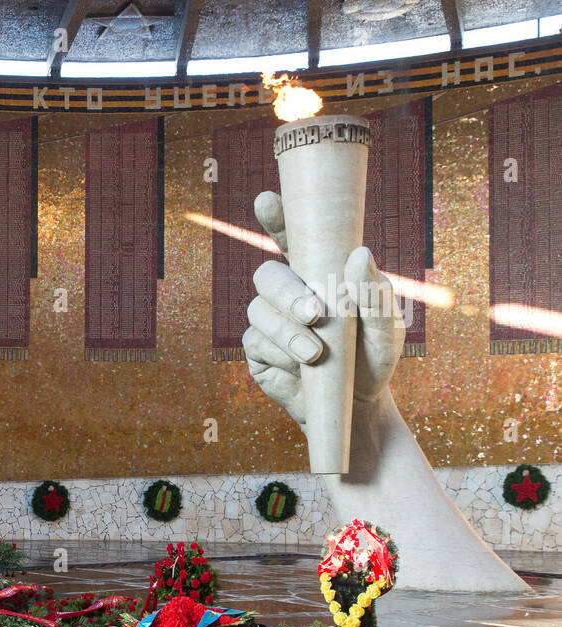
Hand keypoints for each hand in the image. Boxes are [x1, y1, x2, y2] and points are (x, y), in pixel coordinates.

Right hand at [243, 191, 404, 425]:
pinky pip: (257, 343)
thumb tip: (360, 254)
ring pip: (259, 310)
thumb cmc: (372, 361)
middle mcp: (288, 293)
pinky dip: (282, 355)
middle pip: (267, 274)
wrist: (355, 408)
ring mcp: (269, 322)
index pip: (292, 239)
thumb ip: (375, 294)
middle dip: (287, 291)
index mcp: (317, 275)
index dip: (276, 218)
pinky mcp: (258, 352)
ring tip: (316, 354)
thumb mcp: (387, 330)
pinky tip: (303, 368)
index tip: (267, 200)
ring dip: (288, 331)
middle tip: (315, 313)